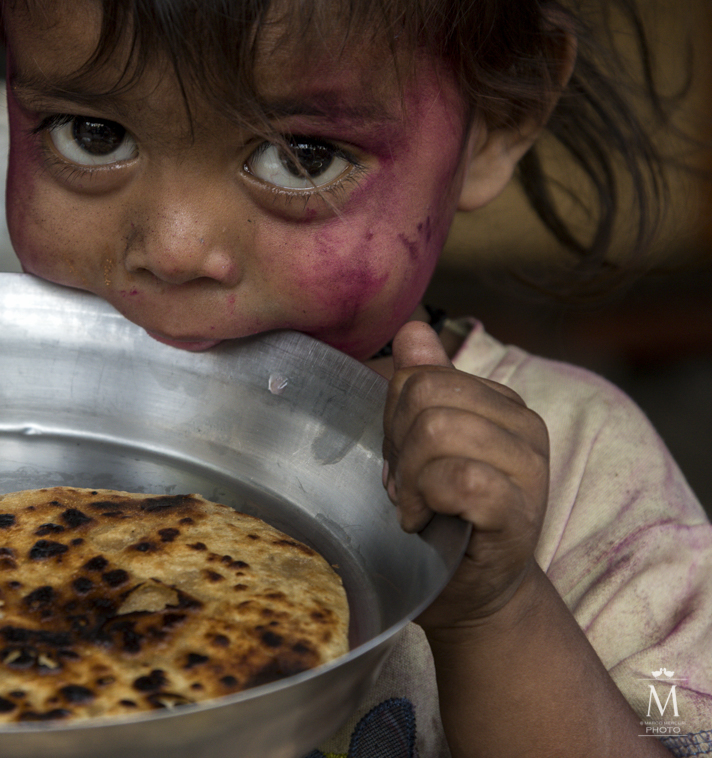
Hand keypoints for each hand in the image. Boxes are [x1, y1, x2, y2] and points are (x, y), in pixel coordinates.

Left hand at [382, 321, 549, 630]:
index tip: (400, 458)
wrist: (470, 590)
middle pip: (425, 397)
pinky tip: (425, 520)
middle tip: (406, 486)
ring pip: (439, 430)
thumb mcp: (422, 444)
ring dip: (410, 477)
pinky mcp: (519, 513)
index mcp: (499, 402)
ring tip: (417, 504)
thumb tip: (412, 331)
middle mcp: (523, 425)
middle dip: (398, 446)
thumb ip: (421, 387)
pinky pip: (462, 479)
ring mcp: (528, 469)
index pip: (421, 375)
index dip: (393, 418)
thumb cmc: (443, 516)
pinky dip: (428, 499)